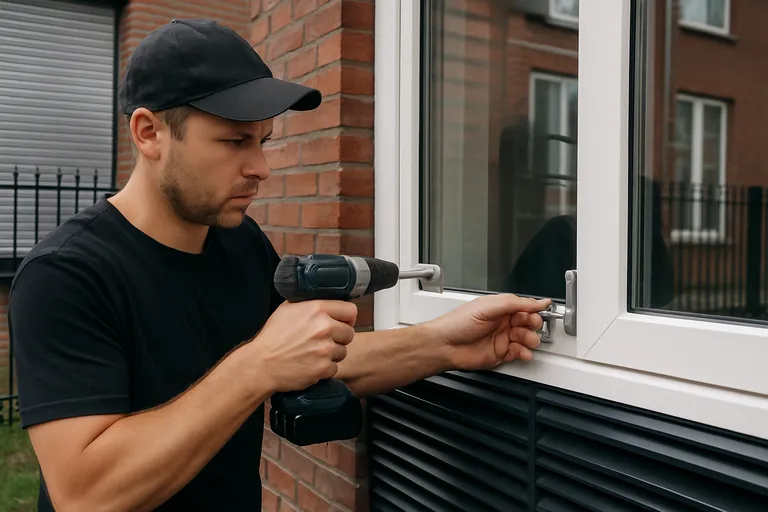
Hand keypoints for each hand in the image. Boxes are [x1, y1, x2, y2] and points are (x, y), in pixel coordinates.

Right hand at [249, 300, 357, 392]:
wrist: (261, 364)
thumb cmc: (272, 337)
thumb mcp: (287, 309)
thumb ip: (309, 303)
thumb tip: (326, 300)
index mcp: (317, 309)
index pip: (351, 310)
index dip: (346, 318)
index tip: (341, 323)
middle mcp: (324, 327)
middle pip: (349, 332)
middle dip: (339, 337)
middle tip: (324, 340)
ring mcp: (325, 349)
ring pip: (343, 351)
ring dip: (332, 354)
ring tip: (313, 353)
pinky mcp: (323, 367)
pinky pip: (334, 367)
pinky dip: (324, 368)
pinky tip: (310, 364)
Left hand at [426, 294, 550, 371]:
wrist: (444, 345)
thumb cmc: (458, 323)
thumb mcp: (488, 307)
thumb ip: (514, 304)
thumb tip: (536, 301)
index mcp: (499, 307)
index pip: (523, 306)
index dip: (534, 308)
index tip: (545, 309)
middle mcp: (501, 322)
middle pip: (527, 322)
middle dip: (533, 324)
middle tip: (532, 326)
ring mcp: (502, 338)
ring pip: (525, 338)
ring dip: (530, 340)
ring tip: (528, 341)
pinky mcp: (500, 353)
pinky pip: (519, 353)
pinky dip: (524, 353)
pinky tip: (524, 353)